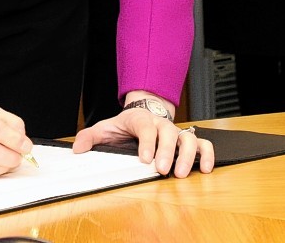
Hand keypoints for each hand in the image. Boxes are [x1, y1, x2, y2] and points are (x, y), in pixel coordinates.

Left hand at [69, 98, 214, 177]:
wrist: (144, 111)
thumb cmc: (126, 124)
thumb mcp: (106, 128)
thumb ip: (90, 137)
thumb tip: (78, 148)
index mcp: (140, 119)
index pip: (145, 127)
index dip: (147, 142)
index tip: (145, 158)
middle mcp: (161, 124)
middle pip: (168, 133)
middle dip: (167, 152)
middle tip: (162, 170)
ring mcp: (176, 131)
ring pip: (188, 138)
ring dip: (187, 156)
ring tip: (181, 174)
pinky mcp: (187, 140)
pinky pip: (202, 144)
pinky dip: (207, 155)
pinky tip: (205, 169)